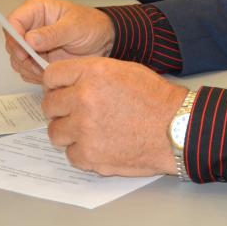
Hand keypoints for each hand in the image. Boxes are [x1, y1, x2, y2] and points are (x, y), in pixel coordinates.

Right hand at [5, 0, 115, 82]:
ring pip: (17, 59)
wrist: (104, 41)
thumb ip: (53, 33)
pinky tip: (50, 73)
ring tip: (48, 69)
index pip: (13, 21)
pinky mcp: (37, 59)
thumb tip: (29, 39)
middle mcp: (30, 27)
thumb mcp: (75, 27)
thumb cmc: (91, 26)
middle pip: (11, 43)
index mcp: (36, 11)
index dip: (14, 37)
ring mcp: (32, 45)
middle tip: (38, 64)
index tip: (24, 51)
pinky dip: (34, 75)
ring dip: (29, 68)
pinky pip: (26, 70)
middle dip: (22, 57)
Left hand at [42, 57, 187, 175]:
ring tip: (91, 131)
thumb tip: (68, 84)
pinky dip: (83, 152)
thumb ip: (92, 74)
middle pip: (49, 105)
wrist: (176, 128)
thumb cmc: (156, 99)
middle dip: (61, 110)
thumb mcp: (125, 70)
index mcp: (93, 73)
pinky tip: (101, 145)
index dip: (55, 84)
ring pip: (55, 132)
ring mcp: (84, 128)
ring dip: (69, 132)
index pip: (51, 75)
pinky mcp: (88, 154)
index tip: (60, 91)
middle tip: (78, 113)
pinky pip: (70, 154)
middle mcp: (84, 98)